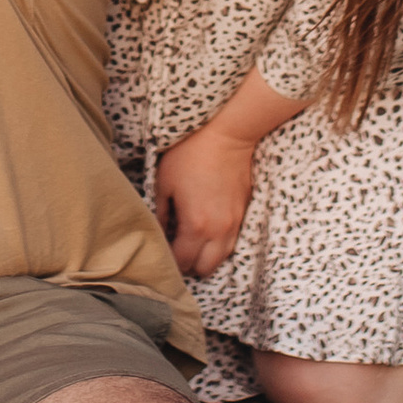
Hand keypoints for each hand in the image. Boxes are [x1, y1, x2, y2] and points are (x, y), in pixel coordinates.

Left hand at [153, 116, 259, 279]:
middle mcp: (218, 230)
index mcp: (195, 225)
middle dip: (189, 264)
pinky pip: (232, 241)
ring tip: (192, 242)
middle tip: (176, 249)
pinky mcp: (244, 212)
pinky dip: (219, 244)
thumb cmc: (190, 154)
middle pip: (205, 269)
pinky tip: (207, 231)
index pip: (182, 262)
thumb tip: (159, 231)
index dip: (169, 261)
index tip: (161, 250)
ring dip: (207, 256)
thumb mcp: (164, 182)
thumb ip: (160, 213)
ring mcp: (235, 222)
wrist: (227, 134)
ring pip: (222, 258)